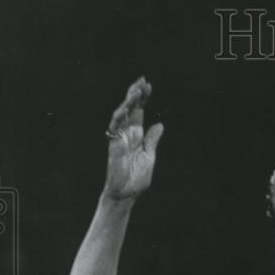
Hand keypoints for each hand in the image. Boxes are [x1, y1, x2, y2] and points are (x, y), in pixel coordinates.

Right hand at [102, 77, 163, 200]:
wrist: (128, 193)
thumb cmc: (136, 178)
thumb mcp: (149, 155)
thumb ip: (152, 140)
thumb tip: (160, 125)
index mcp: (137, 136)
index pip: (139, 113)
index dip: (143, 99)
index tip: (148, 85)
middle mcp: (127, 134)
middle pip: (130, 109)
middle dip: (135, 95)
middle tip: (142, 80)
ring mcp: (120, 138)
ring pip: (122, 115)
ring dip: (129, 102)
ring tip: (136, 90)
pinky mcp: (114, 145)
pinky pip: (115, 128)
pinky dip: (120, 117)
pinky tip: (126, 108)